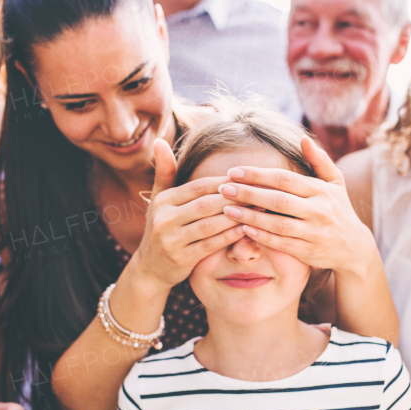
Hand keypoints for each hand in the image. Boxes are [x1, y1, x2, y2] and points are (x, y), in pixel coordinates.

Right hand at [132, 139, 246, 289]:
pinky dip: (230, 236)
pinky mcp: (181, 259)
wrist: (150, 268)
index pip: (199, 186)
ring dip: (237, 216)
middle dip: (235, 198)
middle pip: (207, 204)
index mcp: (163, 201)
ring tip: (258, 209)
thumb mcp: (159, 200)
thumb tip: (160, 141)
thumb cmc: (163, 228)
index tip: (248, 179)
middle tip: (259, 193)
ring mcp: (171, 240)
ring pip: (210, 224)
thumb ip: (164, 172)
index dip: (225, 182)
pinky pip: (210, 245)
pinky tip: (247, 229)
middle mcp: (164, 219)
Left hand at [217, 136, 379, 276]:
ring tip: (227, 209)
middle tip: (225, 188)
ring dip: (250, 216)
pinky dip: (261, 236)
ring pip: (277, 224)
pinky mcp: (308, 252)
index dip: (258, 175)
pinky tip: (243, 229)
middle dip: (249, 193)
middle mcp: (318, 211)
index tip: (235, 171)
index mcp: (321, 191)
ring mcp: (313, 233)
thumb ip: (319, 160)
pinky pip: (281, 243)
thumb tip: (303, 139)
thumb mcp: (335, 183)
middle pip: (278, 200)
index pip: (285, 179)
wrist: (354, 247)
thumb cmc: (339, 209)